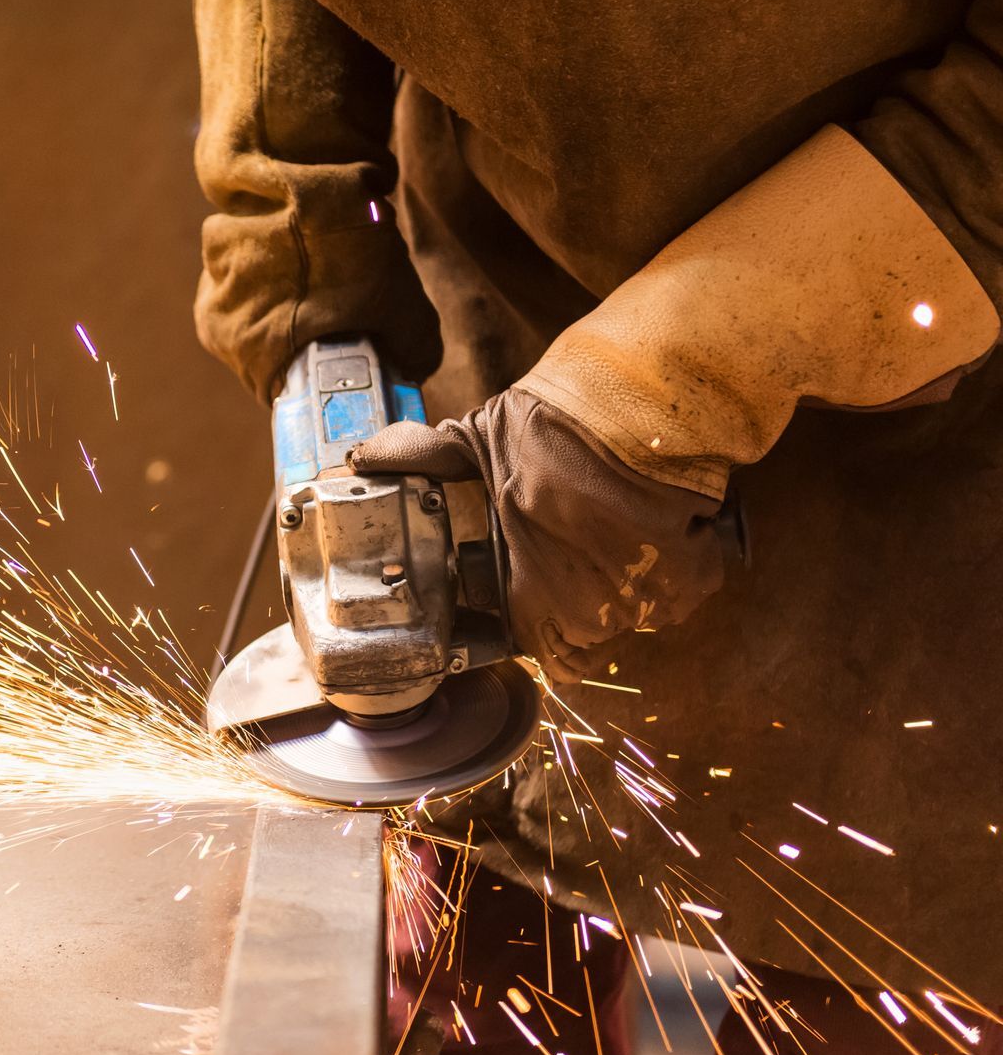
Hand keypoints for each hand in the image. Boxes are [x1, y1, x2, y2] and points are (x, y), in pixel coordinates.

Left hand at [347, 389, 727, 681]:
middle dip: (581, 609)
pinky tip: (655, 528)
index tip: (537, 606)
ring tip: (613, 536)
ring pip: (633, 619)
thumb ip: (422, 460)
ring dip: (626, 588)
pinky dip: (675, 567)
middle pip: (587, 642)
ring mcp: (643, 598)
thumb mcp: (476, 438)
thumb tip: (361, 460)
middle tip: (576, 561)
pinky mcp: (692, 578)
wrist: (641, 398)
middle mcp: (587, 608)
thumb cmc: (553, 423)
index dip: (538, 634)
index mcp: (529, 589)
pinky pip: (679, 594)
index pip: (541, 656)